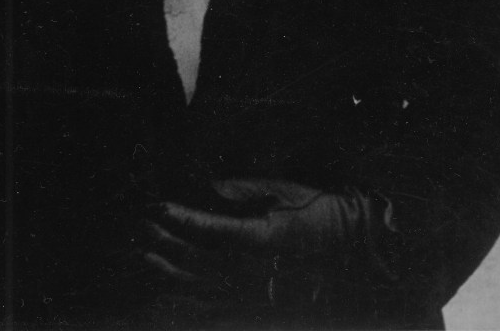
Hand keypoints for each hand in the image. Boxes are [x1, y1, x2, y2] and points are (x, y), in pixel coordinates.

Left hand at [143, 179, 375, 302]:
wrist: (356, 252)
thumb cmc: (323, 215)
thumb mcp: (288, 193)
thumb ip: (247, 191)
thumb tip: (213, 187)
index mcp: (259, 239)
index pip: (209, 229)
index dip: (181, 217)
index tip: (158, 205)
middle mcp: (250, 271)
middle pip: (196, 258)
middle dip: (166, 240)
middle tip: (143, 223)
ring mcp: (252, 293)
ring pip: (199, 287)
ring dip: (168, 271)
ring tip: (146, 255)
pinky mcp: (255, 308)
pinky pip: (213, 312)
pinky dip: (188, 304)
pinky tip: (169, 298)